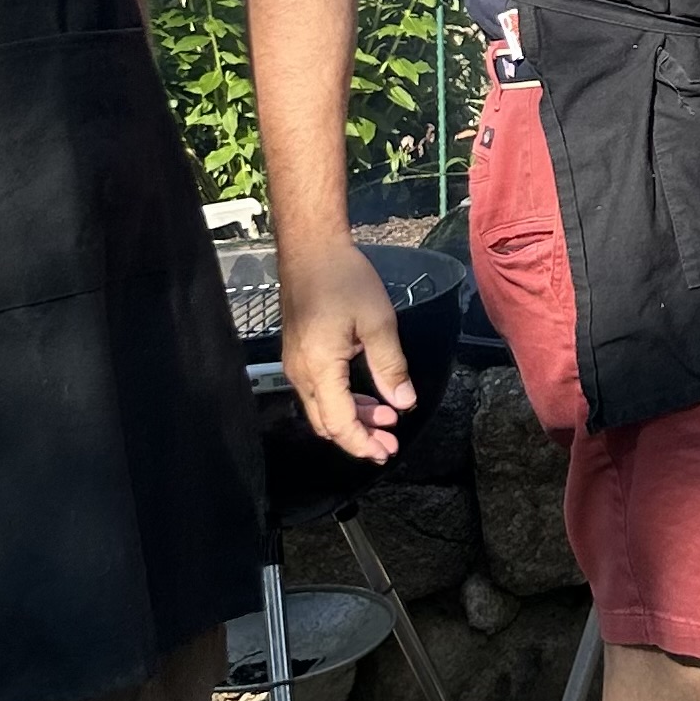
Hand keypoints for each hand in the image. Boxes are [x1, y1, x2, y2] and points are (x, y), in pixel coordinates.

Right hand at [279, 236, 417, 465]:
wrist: (311, 249)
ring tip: (386, 419)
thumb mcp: (378, 321)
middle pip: (327, 423)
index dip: (363, 444)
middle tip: (390, 443)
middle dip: (358, 438)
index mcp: (319, 368)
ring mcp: (296, 364)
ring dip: (352, 419)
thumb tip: (404, 403)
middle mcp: (301, 373)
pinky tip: (366, 397)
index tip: (387, 451)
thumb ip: (390, 366)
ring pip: (322, 409)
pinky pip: (318, 391)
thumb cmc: (343, 279)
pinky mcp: (298, 354)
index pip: (339, 424)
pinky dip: (342, 401)